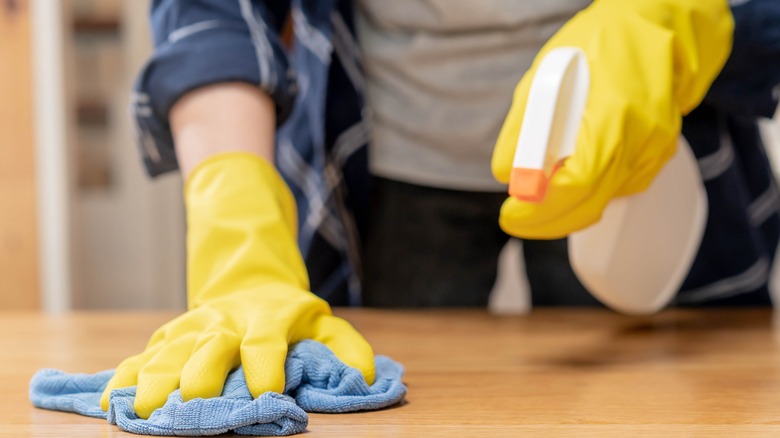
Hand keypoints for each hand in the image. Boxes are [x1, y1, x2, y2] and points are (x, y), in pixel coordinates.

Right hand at [100, 152, 374, 418]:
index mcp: (269, 319)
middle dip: (201, 373)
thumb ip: (347, 348)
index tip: (266, 395)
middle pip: (210, 346)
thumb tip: (367, 377)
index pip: (267, 344)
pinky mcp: (172, 334)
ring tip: (144, 409)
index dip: (266, 368)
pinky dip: (127, 376)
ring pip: (171, 350)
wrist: (249, 282)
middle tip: (192, 402)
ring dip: (156, 378)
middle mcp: (227, 322)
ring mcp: (195, 326)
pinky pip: (145, 353)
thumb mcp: (324, 323)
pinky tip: (112, 400)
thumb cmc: (290, 314)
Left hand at [492, 0, 732, 238]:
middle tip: (515, 219)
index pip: (579, 181)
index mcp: (613, 114)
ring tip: (539, 187)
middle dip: (547, 220)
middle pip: (591, 203)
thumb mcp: (544, 75)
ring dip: (567, 205)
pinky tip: (572, 170)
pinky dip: (589, 191)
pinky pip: (617, 188)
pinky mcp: (659, 156)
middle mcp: (642, 139)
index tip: (511, 214)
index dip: (542, 207)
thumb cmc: (598, 43)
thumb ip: (524, 128)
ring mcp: (656, 151)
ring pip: (603, 200)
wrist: (658, 27)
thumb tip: (506, 173)